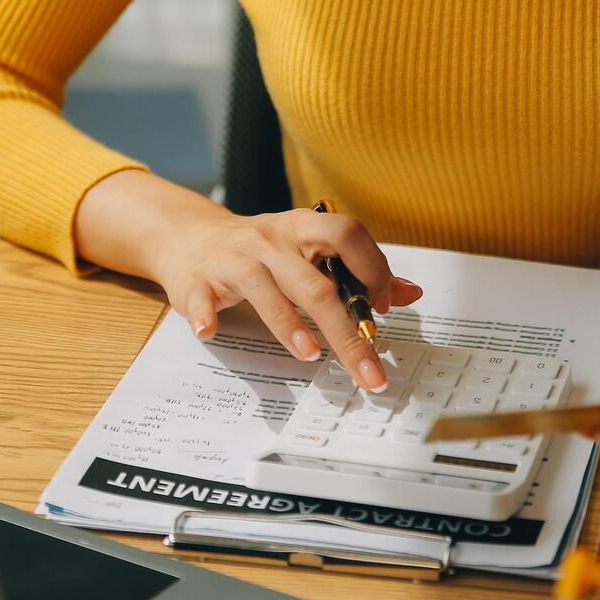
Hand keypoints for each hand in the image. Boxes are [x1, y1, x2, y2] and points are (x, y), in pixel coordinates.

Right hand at [76, 171, 420, 392]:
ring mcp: (233, 260)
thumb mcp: (308, 251)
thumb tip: (410, 293)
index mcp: (303, 230)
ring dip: (288, 323)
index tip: (381, 308)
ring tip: (310, 354)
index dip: (371, 268)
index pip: (347, 236)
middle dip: (346, 331)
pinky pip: (202, 298)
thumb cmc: (260, 250)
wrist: (189, 237)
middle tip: (368, 370)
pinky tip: (211, 333)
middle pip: (315, 285)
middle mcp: (271, 242)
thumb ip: (356, 270)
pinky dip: (205, 315)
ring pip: (266, 290)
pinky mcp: (197, 280)